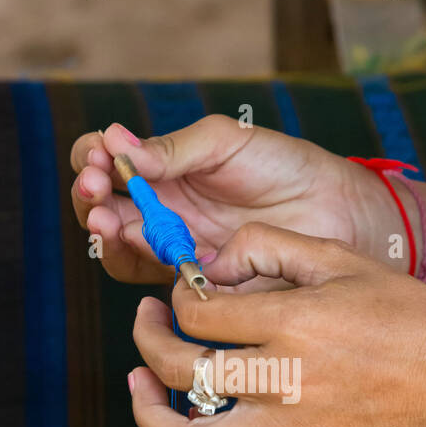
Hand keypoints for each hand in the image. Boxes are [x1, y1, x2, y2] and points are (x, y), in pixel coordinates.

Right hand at [70, 115, 405, 286]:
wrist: (336, 212)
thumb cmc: (284, 167)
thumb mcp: (226, 141)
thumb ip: (174, 148)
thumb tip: (117, 145)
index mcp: (164, 170)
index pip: (106, 162)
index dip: (91, 158)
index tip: (99, 155)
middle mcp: (162, 212)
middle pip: (101, 209)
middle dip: (90, 198)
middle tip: (97, 187)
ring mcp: (175, 250)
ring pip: (119, 249)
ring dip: (105, 234)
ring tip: (108, 220)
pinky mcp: (196, 285)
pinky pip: (154, 283)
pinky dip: (139, 265)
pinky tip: (140, 247)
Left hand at [128, 223, 425, 426]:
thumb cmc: (405, 317)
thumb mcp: (343, 259)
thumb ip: (271, 246)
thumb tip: (210, 260)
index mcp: (294, 323)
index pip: (198, 314)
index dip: (176, 298)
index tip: (182, 293)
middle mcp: (285, 381)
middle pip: (179, 370)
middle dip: (147, 339)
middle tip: (147, 323)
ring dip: (150, 414)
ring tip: (141, 388)